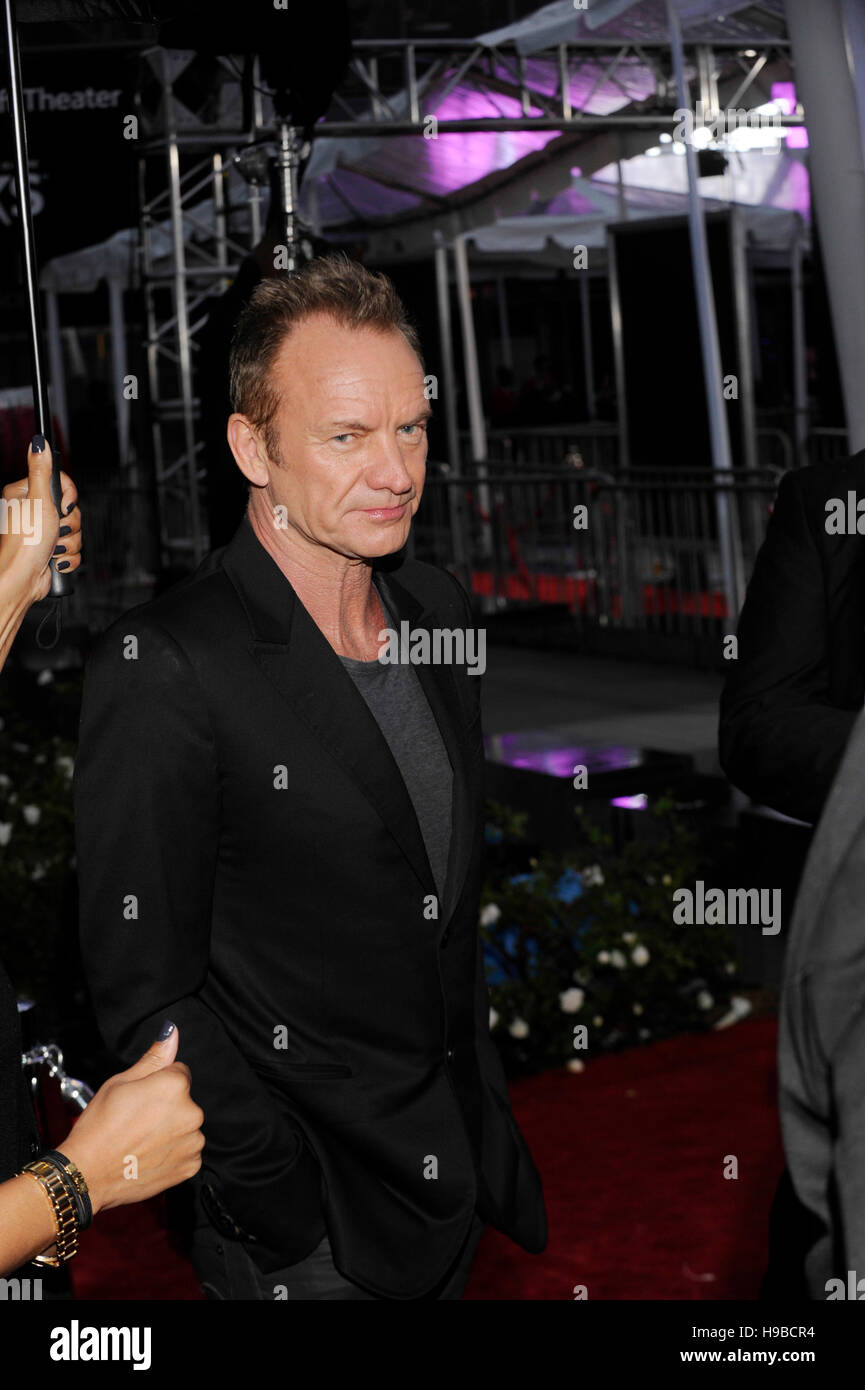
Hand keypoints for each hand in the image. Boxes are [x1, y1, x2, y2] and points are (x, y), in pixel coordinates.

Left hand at [0, 436, 80, 606]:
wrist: (22, 579)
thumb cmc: (25, 543)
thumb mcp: (37, 499)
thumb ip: (41, 470)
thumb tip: (38, 442)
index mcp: (26, 495)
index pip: (60, 483)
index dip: (68, 496)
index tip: (62, 506)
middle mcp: (34, 512)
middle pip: (71, 508)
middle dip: (69, 524)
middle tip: (55, 529)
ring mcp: (43, 532)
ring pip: (75, 530)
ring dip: (70, 542)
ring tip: (53, 547)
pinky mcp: (52, 550)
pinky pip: (74, 549)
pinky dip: (69, 557)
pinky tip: (55, 559)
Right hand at [59, 1024, 204, 1215]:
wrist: (88, 1174)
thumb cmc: (100, 1126)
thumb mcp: (120, 1082)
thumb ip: (153, 1058)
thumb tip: (172, 1033)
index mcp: (175, 1085)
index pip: (179, 1073)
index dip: (157, 1084)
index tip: (139, 1099)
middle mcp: (192, 1112)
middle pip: (184, 1101)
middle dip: (167, 1107)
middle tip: (137, 1122)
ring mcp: (193, 1142)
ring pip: (186, 1126)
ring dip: (172, 1131)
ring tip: (141, 1141)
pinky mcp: (191, 1166)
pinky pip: (188, 1151)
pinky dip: (173, 1153)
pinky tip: (150, 1156)